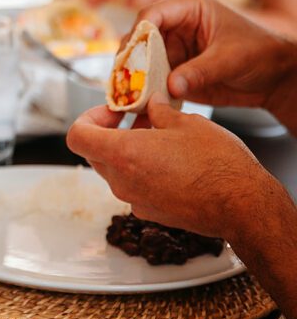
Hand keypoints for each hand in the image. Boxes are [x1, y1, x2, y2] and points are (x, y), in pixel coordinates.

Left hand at [66, 95, 273, 238]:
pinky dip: (142, 171)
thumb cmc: (217, 164)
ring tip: (159, 137)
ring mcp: (133, 200)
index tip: (113, 112)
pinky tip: (170, 162)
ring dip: (128, 151)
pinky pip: (134, 187)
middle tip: (136, 119)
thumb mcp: (187, 123)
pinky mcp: (148, 213)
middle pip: (94, 152)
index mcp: (122, 154)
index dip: (89, 118)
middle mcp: (120, 181)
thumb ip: (160, 112)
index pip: (77, 136)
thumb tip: (152, 105)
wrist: (242, 207)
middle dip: (109, 132)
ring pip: (115, 170)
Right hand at [133, 0, 296, 115]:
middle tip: (122, 84)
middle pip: (138, 41)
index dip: (137, 34)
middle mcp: (174, 27)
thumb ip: (200, 71)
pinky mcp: (171, 72)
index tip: (129, 57)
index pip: (152, 15)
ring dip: (132, 84)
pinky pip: (150, 84)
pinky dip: (144, 98)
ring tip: (126, 102)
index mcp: (188, 9)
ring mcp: (171, 50)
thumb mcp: (231, 59)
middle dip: (129, 63)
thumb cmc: (261, 53)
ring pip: (139, 65)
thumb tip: (171, 85)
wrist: (274, 78)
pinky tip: (137, 111)